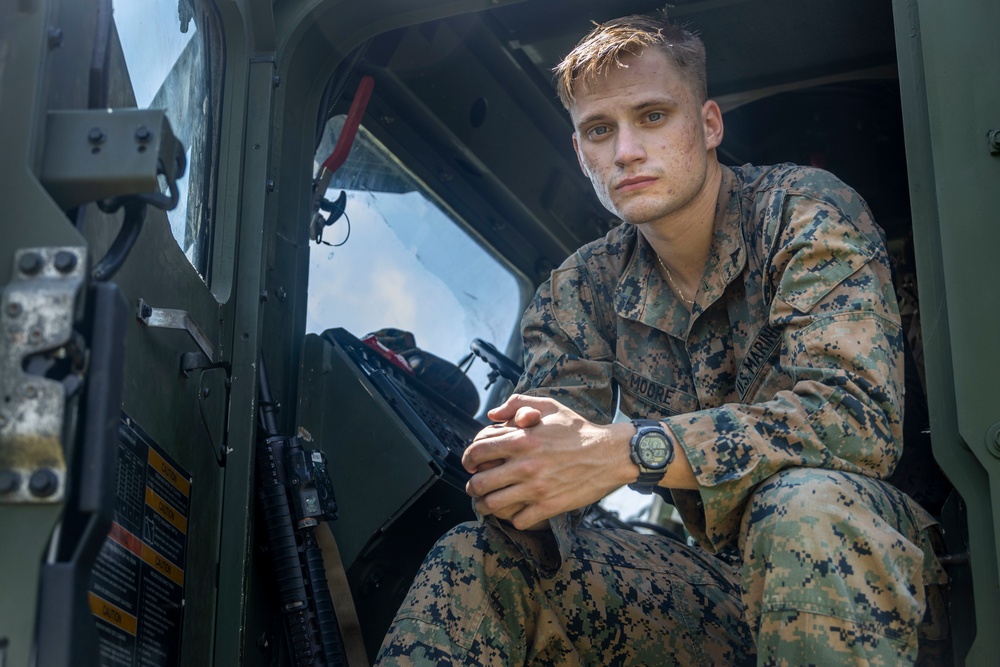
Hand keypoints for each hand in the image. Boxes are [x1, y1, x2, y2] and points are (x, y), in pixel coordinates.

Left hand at [463, 394, 634, 529]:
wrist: (610, 453)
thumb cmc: (579, 429)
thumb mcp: (549, 406)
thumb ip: (517, 404)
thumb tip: (492, 415)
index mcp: (521, 439)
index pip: (477, 452)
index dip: (467, 459)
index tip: (471, 465)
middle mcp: (525, 464)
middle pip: (479, 483)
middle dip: (472, 487)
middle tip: (475, 488)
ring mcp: (536, 487)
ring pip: (493, 505)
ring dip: (486, 506)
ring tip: (488, 504)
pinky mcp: (549, 506)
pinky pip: (518, 520)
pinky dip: (514, 518)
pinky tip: (518, 511)